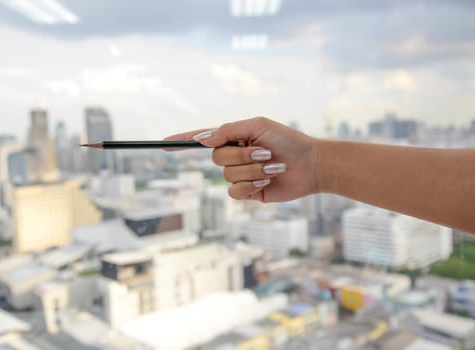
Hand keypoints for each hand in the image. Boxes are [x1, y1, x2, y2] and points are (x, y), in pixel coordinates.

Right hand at [165, 117, 319, 201]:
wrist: (311, 165)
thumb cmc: (288, 140)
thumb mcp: (258, 126)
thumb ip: (229, 130)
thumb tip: (202, 139)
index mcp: (234, 138)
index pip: (202, 139)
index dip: (182, 141)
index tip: (163, 143)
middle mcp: (234, 156)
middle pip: (217, 158)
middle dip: (243, 156)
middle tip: (266, 152)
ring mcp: (241, 175)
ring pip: (228, 176)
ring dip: (253, 170)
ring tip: (273, 167)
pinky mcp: (249, 192)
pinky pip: (235, 192)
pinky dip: (252, 185)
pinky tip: (268, 181)